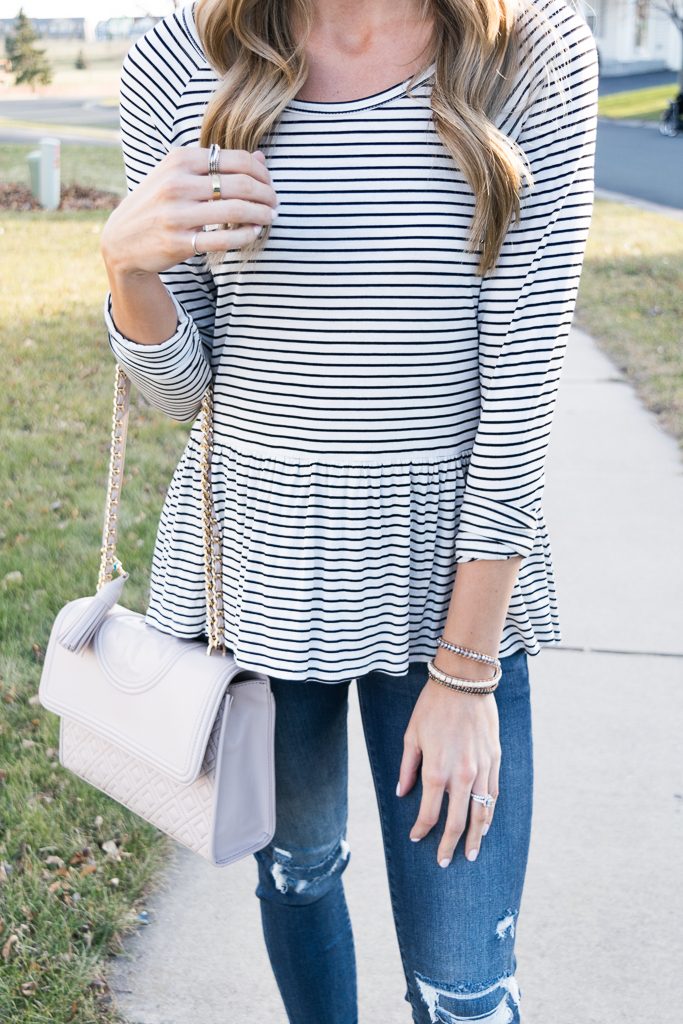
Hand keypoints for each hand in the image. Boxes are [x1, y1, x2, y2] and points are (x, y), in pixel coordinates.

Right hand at [101, 146, 278, 274]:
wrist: (122, 240)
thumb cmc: (158, 202)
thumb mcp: (179, 175)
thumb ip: (218, 165)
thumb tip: (262, 158)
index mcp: (180, 160)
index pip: (235, 160)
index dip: (261, 173)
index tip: (269, 184)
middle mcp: (177, 184)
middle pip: (240, 184)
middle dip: (266, 194)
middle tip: (275, 203)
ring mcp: (177, 214)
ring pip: (235, 210)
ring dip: (261, 215)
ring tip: (270, 217)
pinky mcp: (179, 242)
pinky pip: (224, 238)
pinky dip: (246, 235)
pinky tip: (254, 233)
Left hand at [397, 675, 500, 866]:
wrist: (464, 683)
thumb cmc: (432, 707)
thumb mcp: (412, 735)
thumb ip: (407, 768)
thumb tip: (402, 793)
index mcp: (436, 771)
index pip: (429, 813)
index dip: (422, 830)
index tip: (417, 838)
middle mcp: (461, 776)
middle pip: (457, 822)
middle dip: (450, 846)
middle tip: (445, 862)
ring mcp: (481, 770)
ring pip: (481, 813)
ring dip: (475, 837)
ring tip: (470, 854)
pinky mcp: (495, 760)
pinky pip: (494, 795)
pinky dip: (489, 813)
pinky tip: (485, 825)